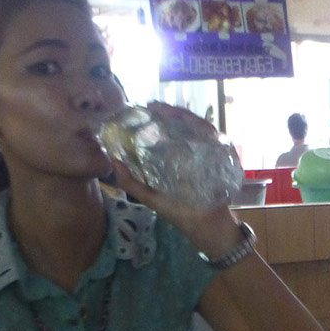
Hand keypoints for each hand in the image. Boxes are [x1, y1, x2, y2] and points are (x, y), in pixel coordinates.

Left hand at [110, 102, 242, 258]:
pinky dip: (199, 124)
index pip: (162, 134)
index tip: (141, 111)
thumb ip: (131, 183)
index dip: (152, 121)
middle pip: (179, 126)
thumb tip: (112, 160)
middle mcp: (188, 153)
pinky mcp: (217, 155)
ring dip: (180, 115)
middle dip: (167, 113)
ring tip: (165, 109)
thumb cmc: (180, 213)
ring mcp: (204, 152)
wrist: (208, 225)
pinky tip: (186, 118)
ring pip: (193, 126)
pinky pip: (209, 135)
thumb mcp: (151, 198)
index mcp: (171, 160)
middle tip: (152, 105)